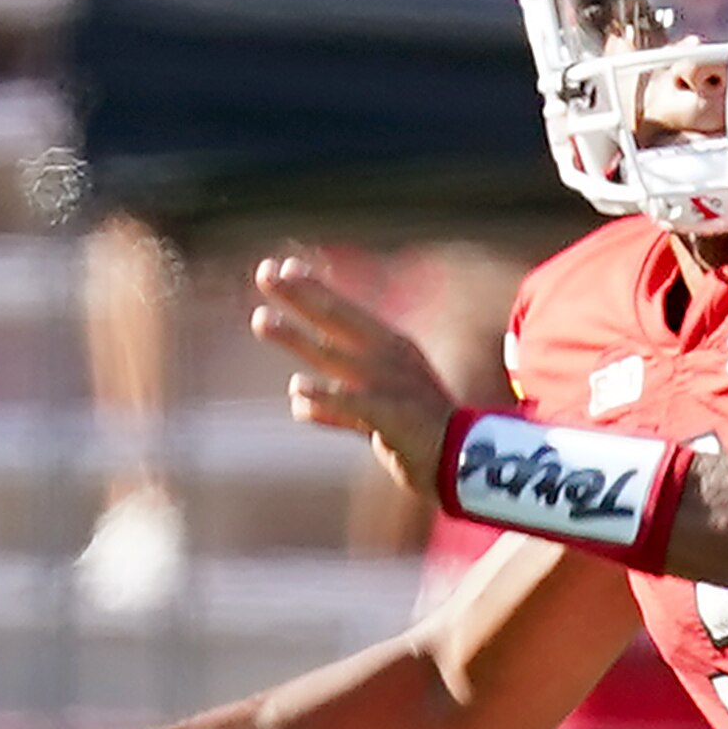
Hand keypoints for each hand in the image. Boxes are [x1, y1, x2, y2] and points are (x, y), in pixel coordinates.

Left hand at [251, 254, 456, 487]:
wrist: (466, 462)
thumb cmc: (421, 433)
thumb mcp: (381, 408)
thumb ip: (338, 402)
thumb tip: (297, 399)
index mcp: (393, 348)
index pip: (347, 312)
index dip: (315, 289)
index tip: (285, 266)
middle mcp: (388, 360)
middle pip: (336, 321)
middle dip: (299, 296)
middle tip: (264, 273)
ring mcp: (388, 386)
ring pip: (333, 356)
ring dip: (296, 337)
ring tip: (261, 320)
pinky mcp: (390, 417)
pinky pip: (350, 405)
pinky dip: (325, 400)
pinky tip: (298, 391)